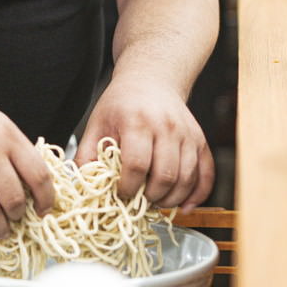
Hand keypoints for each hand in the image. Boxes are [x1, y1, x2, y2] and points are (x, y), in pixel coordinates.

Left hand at [77, 72, 213, 210]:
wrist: (151, 79)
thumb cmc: (122, 103)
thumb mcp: (98, 123)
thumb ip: (88, 154)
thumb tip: (81, 184)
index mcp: (137, 122)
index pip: (136, 165)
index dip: (128, 187)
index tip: (120, 194)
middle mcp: (167, 127)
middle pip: (165, 176)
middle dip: (150, 197)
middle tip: (138, 202)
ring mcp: (187, 135)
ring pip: (186, 179)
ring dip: (171, 199)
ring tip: (154, 202)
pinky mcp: (200, 141)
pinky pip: (206, 174)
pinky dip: (198, 194)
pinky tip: (183, 206)